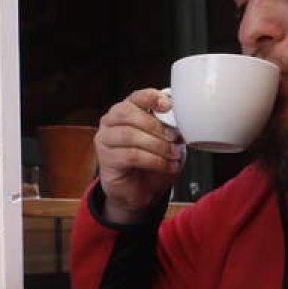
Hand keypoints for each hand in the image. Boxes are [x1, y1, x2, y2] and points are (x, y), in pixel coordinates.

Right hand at [94, 89, 184, 223]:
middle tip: (174, 138)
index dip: (151, 98)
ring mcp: (105, 140)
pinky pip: (131, 155)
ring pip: (129, 135)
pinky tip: (167, 166)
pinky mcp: (106, 160)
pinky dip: (154, 160)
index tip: (168, 106)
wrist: (142, 191)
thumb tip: (182, 119)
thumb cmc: (153, 162)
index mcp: (126, 111)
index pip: (135, 97)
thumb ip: (170, 127)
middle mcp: (111, 122)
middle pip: (127, 113)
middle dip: (154, 125)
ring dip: (157, 145)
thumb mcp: (167, 141)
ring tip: (173, 155)